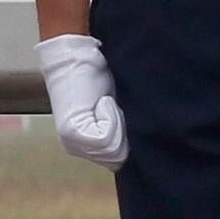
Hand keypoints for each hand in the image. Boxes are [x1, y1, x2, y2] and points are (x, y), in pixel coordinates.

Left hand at [37, 33, 128, 166]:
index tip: (122, 115)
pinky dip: (111, 117)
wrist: (80, 57)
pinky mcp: (71, 133)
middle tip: (112, 108)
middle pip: (118, 158)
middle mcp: (76, 148)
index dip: (128, 139)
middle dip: (123, 132)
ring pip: (113, 149)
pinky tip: (103, 102)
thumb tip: (148, 145)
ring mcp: (71, 143)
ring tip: (106, 103)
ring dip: (116, 122)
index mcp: (86, 145)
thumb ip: (123, 131)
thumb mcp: (115, 109)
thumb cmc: (98, 78)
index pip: (118, 161)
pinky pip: (105, 138)